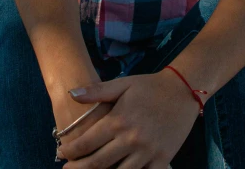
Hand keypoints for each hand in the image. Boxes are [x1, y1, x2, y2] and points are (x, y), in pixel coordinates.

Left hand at [56, 70, 200, 168]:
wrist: (183, 90)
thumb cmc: (149, 86)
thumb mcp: (123, 84)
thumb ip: (97, 91)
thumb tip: (71, 93)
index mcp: (119, 120)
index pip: (87, 142)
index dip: (71, 151)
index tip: (62, 153)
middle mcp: (131, 139)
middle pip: (98, 163)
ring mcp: (148, 152)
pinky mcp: (162, 160)